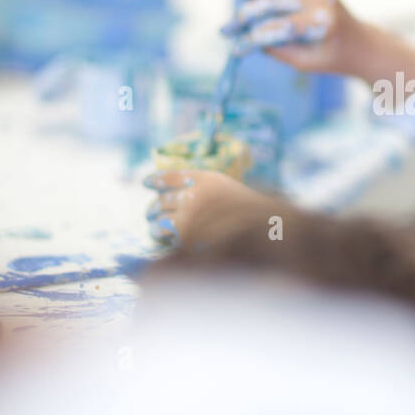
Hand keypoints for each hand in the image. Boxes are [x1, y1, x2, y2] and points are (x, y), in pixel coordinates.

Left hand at [143, 169, 272, 246]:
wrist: (268, 232)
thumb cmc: (251, 215)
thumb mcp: (228, 192)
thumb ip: (204, 192)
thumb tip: (173, 198)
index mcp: (207, 178)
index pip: (172, 176)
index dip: (156, 179)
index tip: (146, 182)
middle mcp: (196, 193)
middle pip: (163, 200)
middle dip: (154, 207)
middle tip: (150, 212)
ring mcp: (191, 215)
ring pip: (161, 219)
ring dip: (155, 224)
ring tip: (153, 228)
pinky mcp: (188, 235)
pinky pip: (168, 236)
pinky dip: (164, 238)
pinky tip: (163, 239)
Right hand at [220, 0, 364, 74]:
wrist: (357, 41)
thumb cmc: (328, 55)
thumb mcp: (302, 62)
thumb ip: (273, 48)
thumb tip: (240, 35)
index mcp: (322, 25)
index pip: (278, 30)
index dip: (252, 41)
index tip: (235, 49)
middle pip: (273, 0)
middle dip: (245, 15)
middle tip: (230, 26)